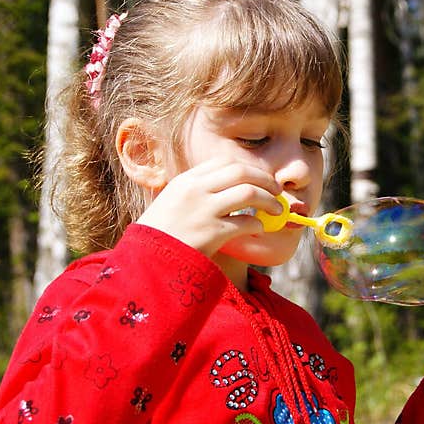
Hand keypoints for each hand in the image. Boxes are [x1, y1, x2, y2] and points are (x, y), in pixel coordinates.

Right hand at [135, 156, 282, 257]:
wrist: (146, 261)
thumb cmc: (160, 235)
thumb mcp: (172, 203)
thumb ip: (197, 192)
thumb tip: (230, 187)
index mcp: (185, 181)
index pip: (225, 162)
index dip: (249, 168)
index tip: (260, 177)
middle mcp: (195, 191)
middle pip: (242, 172)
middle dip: (265, 180)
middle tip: (277, 191)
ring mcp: (203, 211)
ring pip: (249, 193)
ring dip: (269, 201)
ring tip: (276, 211)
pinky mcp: (212, 234)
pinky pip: (246, 222)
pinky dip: (258, 224)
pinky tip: (258, 229)